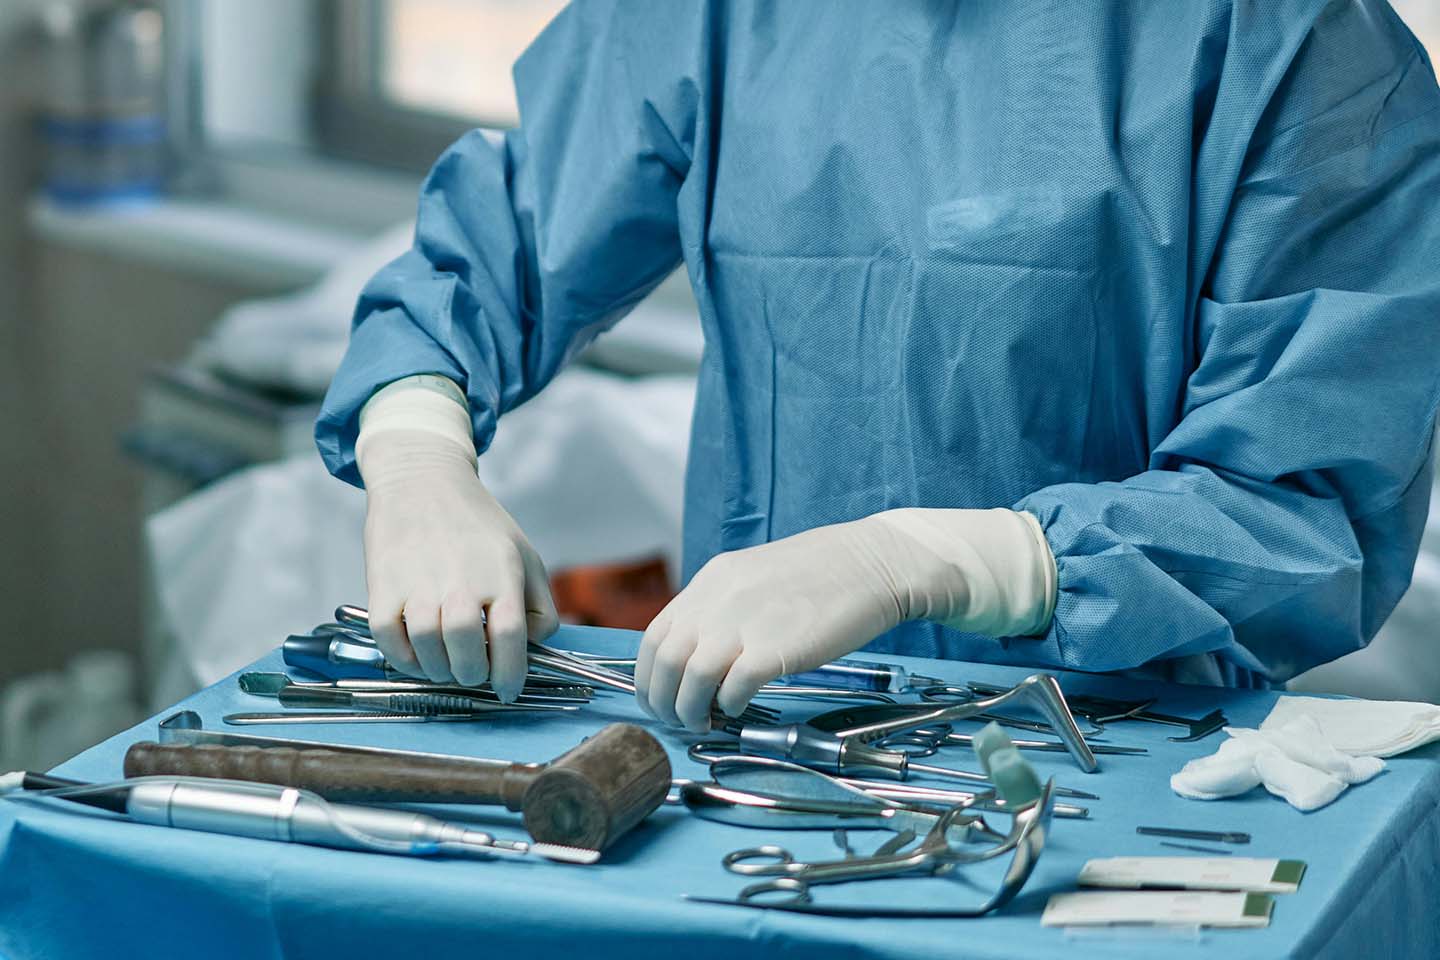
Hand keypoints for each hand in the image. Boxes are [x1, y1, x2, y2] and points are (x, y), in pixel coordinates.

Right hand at [358, 430, 558, 698]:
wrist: (423, 481)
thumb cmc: (479, 525)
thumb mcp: (525, 555)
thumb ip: (540, 605)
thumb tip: (531, 647)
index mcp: (501, 572)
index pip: (510, 637)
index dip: (510, 674)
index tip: (508, 691)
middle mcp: (459, 579)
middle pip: (466, 651)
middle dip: (473, 674)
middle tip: (473, 672)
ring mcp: (417, 582)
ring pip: (427, 650)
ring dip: (439, 670)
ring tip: (447, 664)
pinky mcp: (382, 585)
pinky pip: (389, 640)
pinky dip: (404, 658)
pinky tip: (418, 654)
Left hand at [632, 508, 1054, 731]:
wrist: (875, 564)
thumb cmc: (823, 575)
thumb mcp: (756, 577)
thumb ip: (723, 607)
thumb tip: (698, 650)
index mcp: (712, 581)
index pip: (655, 635)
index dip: (648, 675)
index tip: (657, 697)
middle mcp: (719, 599)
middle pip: (665, 660)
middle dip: (661, 701)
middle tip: (674, 720)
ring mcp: (746, 622)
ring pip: (690, 679)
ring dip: (689, 710)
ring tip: (703, 722)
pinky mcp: (776, 648)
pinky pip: (733, 688)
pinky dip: (728, 706)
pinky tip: (738, 708)